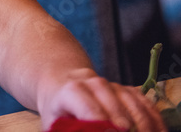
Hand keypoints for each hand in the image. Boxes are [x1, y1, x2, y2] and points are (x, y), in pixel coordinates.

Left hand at [38, 68, 165, 131]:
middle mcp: (93, 83)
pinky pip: (146, 104)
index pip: (90, 109)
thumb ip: (70, 129)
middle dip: (124, 129)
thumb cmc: (59, 111)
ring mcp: (114, 85)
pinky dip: (154, 120)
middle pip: (115, 107)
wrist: (63, 85)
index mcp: (71, 91)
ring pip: (134, 105)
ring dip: (143, 126)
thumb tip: (88, 131)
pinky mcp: (129, 90)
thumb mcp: (56, 122)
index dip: (101, 125)